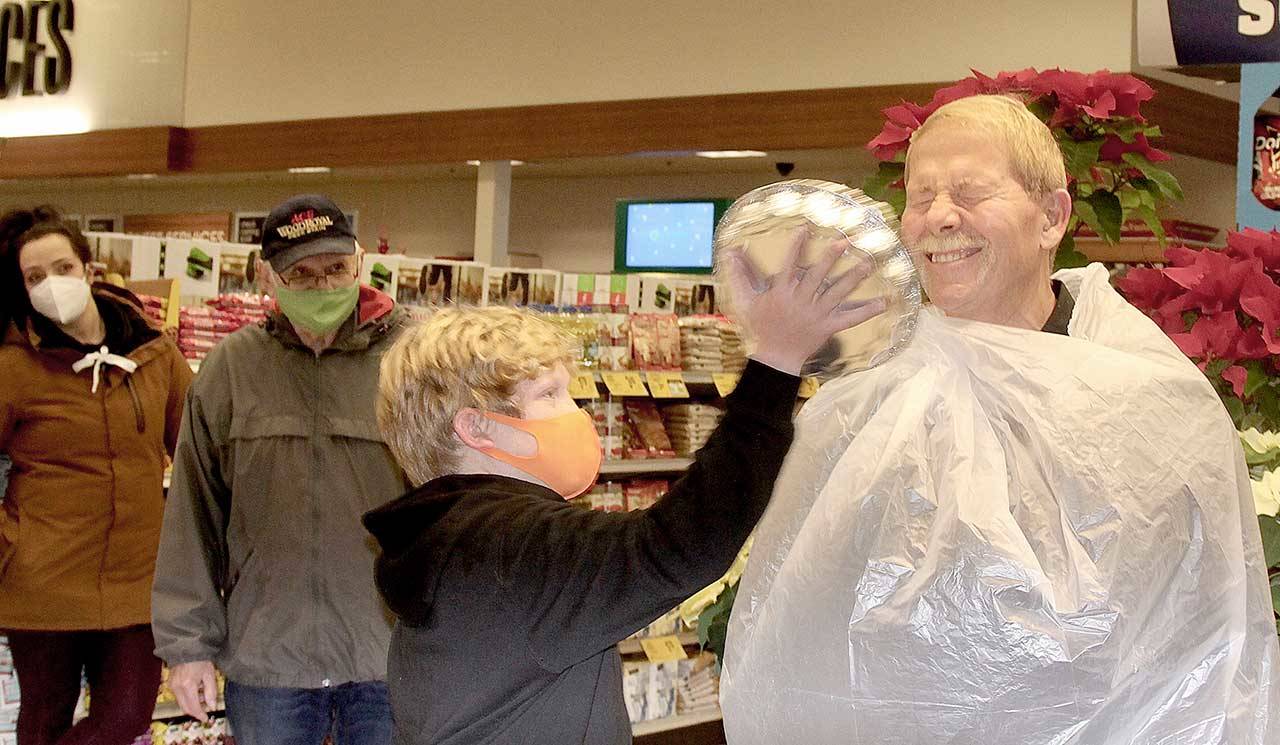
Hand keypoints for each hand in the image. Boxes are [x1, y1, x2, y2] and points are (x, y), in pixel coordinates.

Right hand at [169, 660, 218, 721]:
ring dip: (191, 704)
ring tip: (202, 695)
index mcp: (188, 685)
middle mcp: (177, 687)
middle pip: (185, 708)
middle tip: (205, 710)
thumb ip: (211, 692)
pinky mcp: (170, 683)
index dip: (200, 715)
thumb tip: (212, 706)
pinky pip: (178, 696)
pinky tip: (196, 690)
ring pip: (181, 703)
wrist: (188, 648)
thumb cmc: (201, 659)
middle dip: (195, 712)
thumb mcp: (210, 674)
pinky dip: (187, 698)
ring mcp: (172, 685)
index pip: (193, 707)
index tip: (206, 719)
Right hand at [723, 230, 886, 375]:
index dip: (797, 246)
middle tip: (844, 242)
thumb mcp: (746, 301)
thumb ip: (739, 275)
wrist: (775, 357)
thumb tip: (730, 251)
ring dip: (853, 277)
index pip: (790, 264)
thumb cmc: (760, 326)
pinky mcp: (829, 326)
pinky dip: (867, 311)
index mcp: (782, 292)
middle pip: (818, 276)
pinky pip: (851, 318)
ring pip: (838, 293)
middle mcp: (801, 300)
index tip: (806, 228)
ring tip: (868, 263)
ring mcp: (817, 314)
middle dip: (831, 258)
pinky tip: (883, 302)